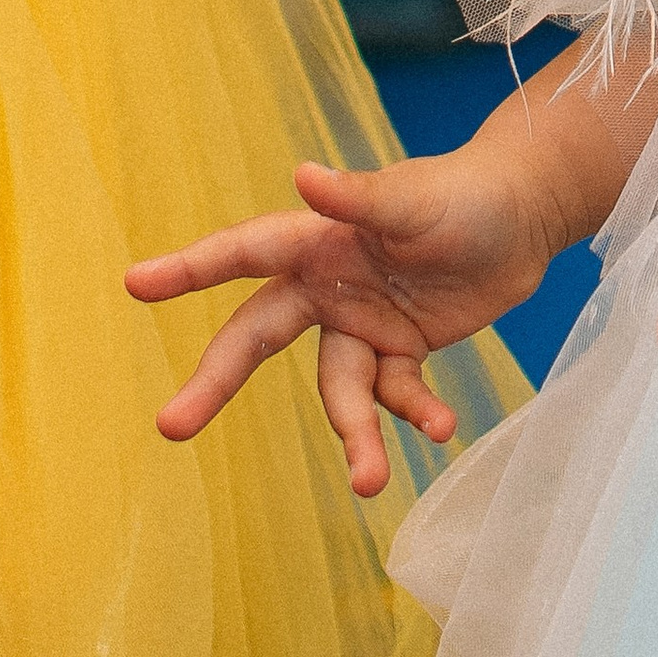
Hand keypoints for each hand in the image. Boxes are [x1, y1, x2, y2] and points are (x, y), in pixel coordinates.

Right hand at [127, 145, 549, 497]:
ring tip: (370, 481)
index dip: (190, 268)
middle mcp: (328, 286)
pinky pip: (394, 396)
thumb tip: (301, 175)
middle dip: (216, 380)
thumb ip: (359, 197)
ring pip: (339, 391)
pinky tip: (440, 428)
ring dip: (353, 435)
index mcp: (320, 240)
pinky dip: (414, 415)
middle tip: (170, 426)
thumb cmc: (462, 195)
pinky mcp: (401, 353)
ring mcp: (362, 324)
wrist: (522, 218)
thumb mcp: (413, 199)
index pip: (245, 253)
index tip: (135, 283)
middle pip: (258, 337)